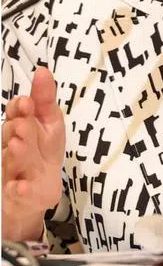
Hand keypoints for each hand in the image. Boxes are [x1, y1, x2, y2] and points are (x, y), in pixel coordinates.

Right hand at [2, 66, 64, 238]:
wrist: (32, 194)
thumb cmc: (41, 154)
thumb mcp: (49, 125)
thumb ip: (44, 101)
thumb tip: (43, 71)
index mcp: (20, 130)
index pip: (16, 116)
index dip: (20, 110)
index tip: (26, 102)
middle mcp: (11, 149)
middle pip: (12, 137)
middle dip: (18, 130)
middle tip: (21, 124)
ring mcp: (10, 171)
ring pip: (12, 162)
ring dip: (16, 154)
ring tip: (17, 145)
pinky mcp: (16, 195)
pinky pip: (14, 192)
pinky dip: (17, 190)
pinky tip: (18, 186)